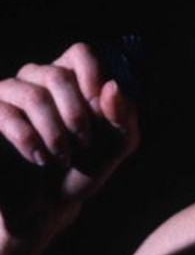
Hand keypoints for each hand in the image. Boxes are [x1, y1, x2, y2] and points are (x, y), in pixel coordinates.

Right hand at [0, 43, 138, 236]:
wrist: (54, 201)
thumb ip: (124, 116)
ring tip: (62, 157)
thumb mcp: (118, 145)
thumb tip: (113, 86)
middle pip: (57, 75)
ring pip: (34, 96)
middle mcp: (38, 79)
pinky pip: (7, 114)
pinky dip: (30, 140)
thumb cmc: (87, 166)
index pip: (80, 53)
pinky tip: (40, 158)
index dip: (91, 75)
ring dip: (55, 133)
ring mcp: (11, 94)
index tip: (99, 107)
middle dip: (76, 116)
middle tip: (84, 144)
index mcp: (72, 78)